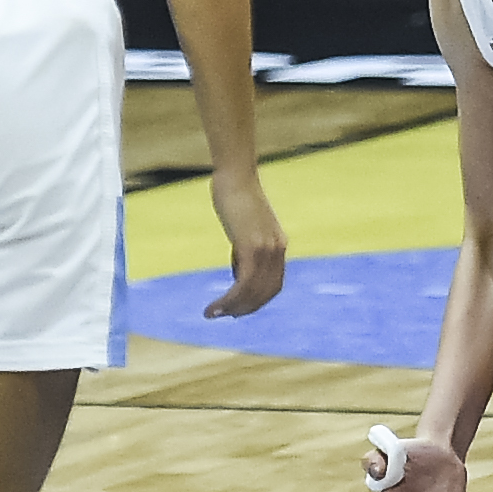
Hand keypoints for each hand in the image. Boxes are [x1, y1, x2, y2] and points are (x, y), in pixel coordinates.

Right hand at [200, 167, 285, 316]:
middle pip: (265, 293)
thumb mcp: (244, 227)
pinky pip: (242, 284)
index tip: (240, 309)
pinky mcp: (251, 247)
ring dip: (233, 308)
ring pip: (253, 292)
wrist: (235, 176)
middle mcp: (277, 250)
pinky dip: (229, 300)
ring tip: (214, 314)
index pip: (273, 284)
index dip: (258, 301)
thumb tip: (238, 273)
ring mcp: (266, 249)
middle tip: (224, 315)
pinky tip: (214, 306)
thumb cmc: (235, 196)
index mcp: (278, 245)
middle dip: (245, 309)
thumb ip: (245, 248)